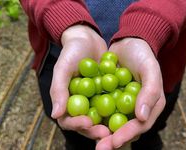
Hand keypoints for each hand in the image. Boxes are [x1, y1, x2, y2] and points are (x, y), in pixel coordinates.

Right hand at [50, 24, 109, 139]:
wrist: (87, 38)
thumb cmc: (71, 52)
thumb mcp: (63, 68)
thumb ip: (58, 90)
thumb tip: (55, 114)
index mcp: (67, 102)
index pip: (68, 120)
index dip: (77, 124)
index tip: (87, 123)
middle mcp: (81, 104)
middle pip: (87, 124)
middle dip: (96, 130)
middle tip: (107, 132)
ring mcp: (95, 100)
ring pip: (102, 117)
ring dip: (109, 124)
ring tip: (120, 127)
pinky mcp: (108, 94)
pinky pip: (113, 104)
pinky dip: (119, 109)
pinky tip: (130, 111)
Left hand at [96, 38, 165, 148]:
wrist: (127, 42)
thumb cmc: (142, 55)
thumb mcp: (150, 69)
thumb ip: (150, 92)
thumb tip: (141, 117)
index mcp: (150, 106)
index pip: (140, 126)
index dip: (127, 135)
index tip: (114, 141)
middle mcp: (136, 109)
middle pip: (124, 129)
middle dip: (112, 140)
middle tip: (100, 147)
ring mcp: (122, 105)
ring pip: (111, 123)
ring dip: (101, 132)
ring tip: (89, 135)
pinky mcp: (110, 98)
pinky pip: (102, 110)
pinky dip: (94, 116)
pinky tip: (83, 120)